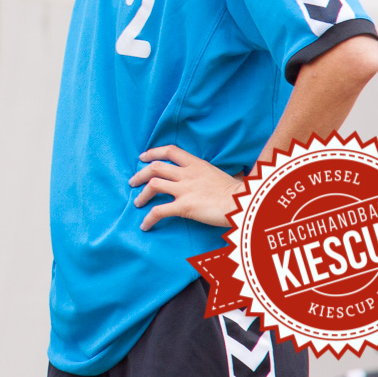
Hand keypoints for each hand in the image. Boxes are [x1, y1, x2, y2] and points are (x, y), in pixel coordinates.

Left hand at [129, 145, 243, 230]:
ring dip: (142, 194)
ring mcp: (185, 189)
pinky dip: (149, 218)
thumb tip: (228, 176)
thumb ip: (214, 175)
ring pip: (153, 185)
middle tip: (133, 181)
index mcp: (197, 164)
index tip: (143, 157)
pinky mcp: (184, 206)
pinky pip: (159, 211)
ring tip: (137, 202)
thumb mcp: (225, 176)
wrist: (245, 204)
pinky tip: (145, 225)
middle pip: (156, 167)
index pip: (171, 151)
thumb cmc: (240, 193)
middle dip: (141, 173)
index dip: (154, 152)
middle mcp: (188, 174)